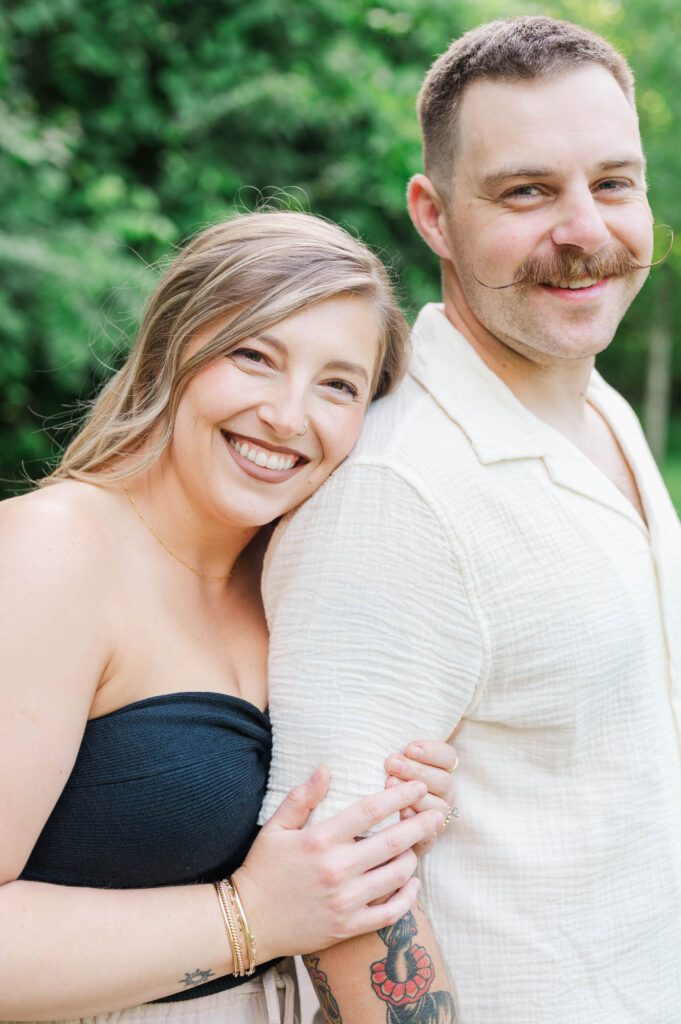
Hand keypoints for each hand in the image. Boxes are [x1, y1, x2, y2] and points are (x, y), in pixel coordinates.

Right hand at [233, 767, 444, 961]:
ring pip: (397, 874)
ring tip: (417, 846)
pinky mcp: (350, 926)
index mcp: (320, 840)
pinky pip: (391, 912)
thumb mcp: (275, 827)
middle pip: (393, 841)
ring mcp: (346, 900)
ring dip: (413, 857)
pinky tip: (412, 882)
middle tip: (438, 813)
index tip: (417, 785)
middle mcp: (337, 869)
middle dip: (421, 824)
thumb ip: (302, 797)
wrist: (249, 922)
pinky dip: (409, 896)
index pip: (370, 810)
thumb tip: (326, 767)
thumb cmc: (262, 869)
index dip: (399, 796)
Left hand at [384, 727, 460, 855]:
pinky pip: (429, 836)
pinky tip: (400, 813)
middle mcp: (443, 795)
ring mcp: (436, 819)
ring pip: (438, 808)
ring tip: (389, 783)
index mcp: (440, 771)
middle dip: (417, 770)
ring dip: (415, 795)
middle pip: (443, 781)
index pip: (449, 757)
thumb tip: (453, 718)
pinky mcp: (425, 842)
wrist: (369, 822)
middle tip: (391, 763)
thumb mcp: (397, 755)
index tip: (409, 747)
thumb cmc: (385, 778)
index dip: (432, 751)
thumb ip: (416, 739)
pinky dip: (415, 823)